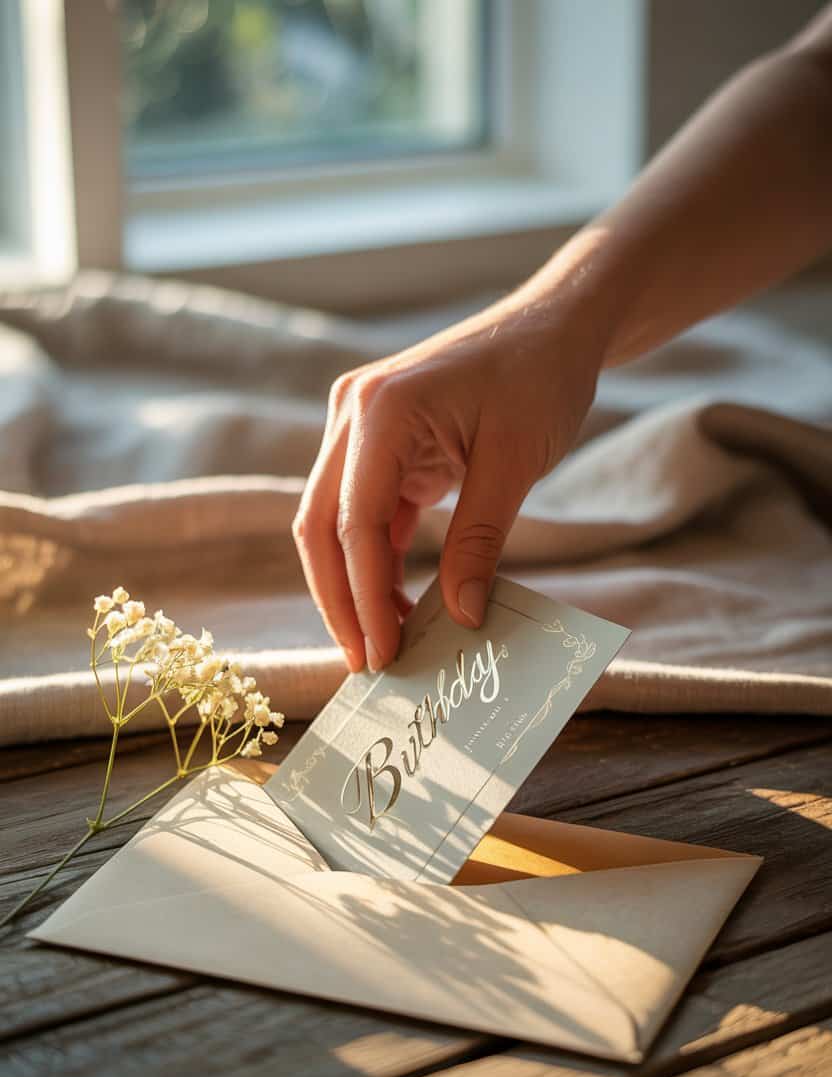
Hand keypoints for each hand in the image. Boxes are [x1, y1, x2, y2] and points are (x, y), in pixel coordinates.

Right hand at [292, 289, 603, 671]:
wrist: (556, 325)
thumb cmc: (541, 378)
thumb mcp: (515, 464)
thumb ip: (479, 542)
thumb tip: (460, 616)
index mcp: (380, 411)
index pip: (354, 523)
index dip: (362, 597)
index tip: (383, 653)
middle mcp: (353, 414)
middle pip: (322, 526)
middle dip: (339, 600)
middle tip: (366, 662)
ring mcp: (360, 428)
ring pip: (335, 523)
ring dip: (355, 584)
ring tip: (387, 642)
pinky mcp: (381, 444)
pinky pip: (366, 513)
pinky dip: (378, 560)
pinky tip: (400, 603)